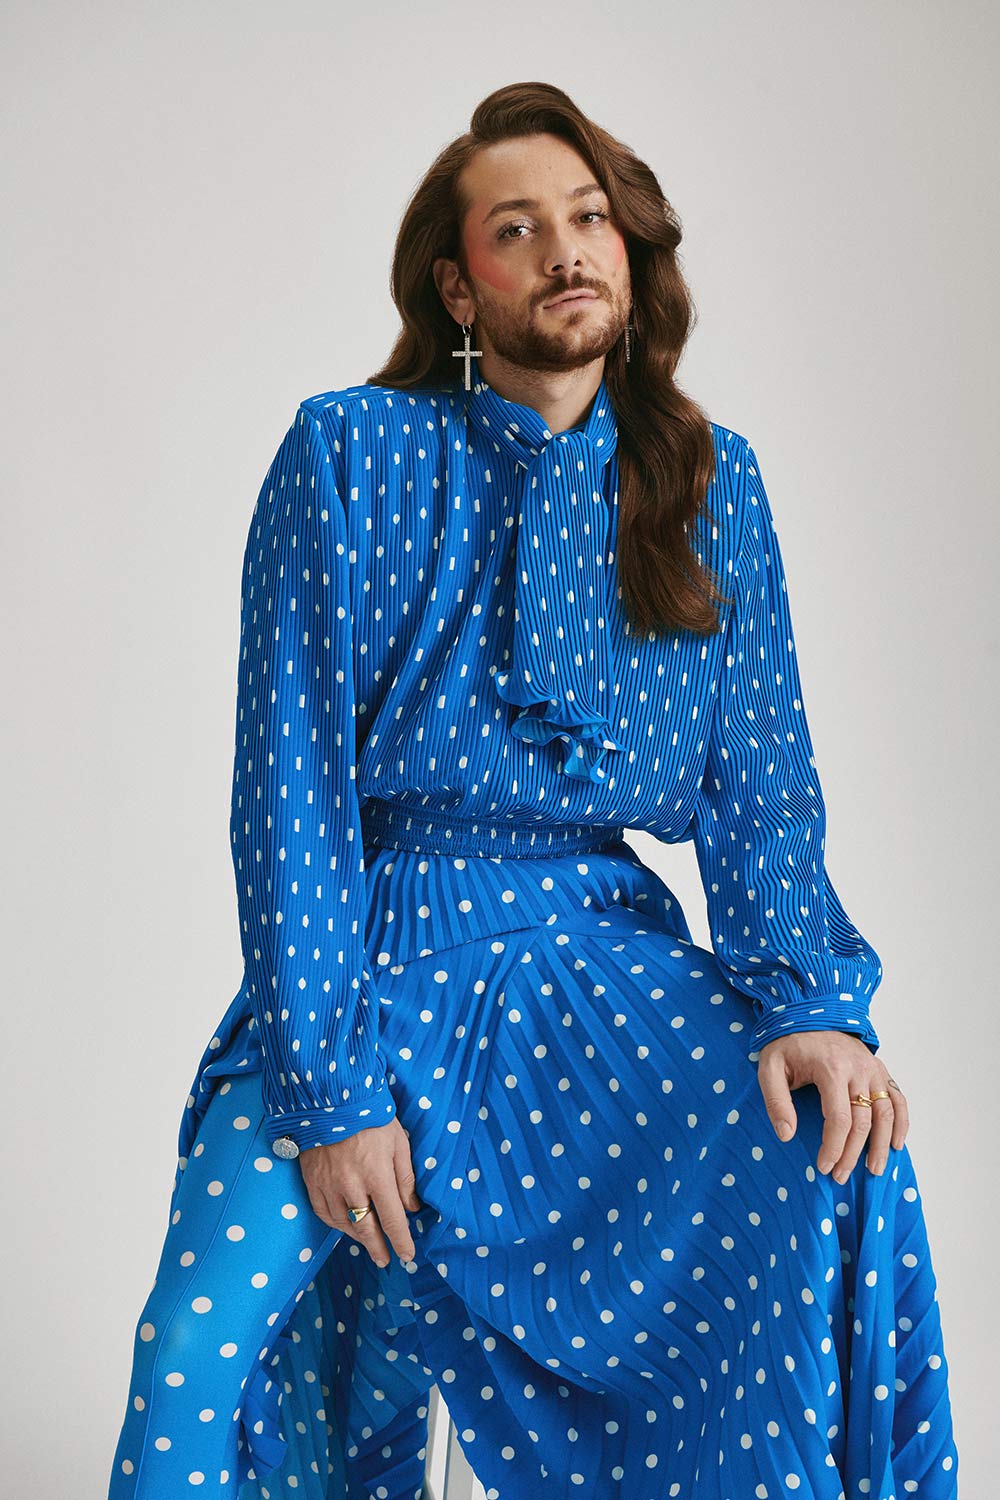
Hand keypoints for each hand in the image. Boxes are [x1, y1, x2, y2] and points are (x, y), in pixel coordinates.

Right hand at [298, 1115, 421, 1267]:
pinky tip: (344, 1225)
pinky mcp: (312, 1181)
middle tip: (385, 1260)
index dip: (401, 1241)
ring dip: (357, 1237)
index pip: (392, 1219)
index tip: (407, 1254)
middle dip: (378, 1248)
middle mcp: (351, 1186)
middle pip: (366, 1229)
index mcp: (377, 1175)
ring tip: (368, 1242)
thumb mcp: (398, 1141)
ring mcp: (328, 1185)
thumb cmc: (370, 1117)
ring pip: (344, 1224)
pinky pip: (323, 1213)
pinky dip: (336, 1224)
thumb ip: (405, 1177)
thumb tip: (411, 1208)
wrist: (329, 1097)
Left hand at [756, 1030, 909, 1182]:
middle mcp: (857, 1068)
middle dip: (853, 1153)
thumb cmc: (787, 1043)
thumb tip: (786, 1135)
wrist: (808, 1012)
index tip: (824, 1167)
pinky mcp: (878, 1068)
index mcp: (830, 1068)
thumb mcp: (770, 1068)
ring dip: (882, 1144)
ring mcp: (871, 1068)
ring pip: (886, 1112)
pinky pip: (897, 1098)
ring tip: (874, 1169)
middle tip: (841, 1176)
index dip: (833, 1147)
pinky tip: (896, 1143)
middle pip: (863, 1121)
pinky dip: (901, 1122)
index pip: (839, 1119)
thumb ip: (776, 1101)